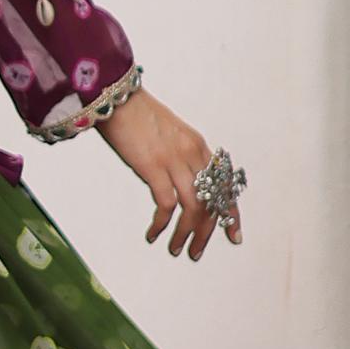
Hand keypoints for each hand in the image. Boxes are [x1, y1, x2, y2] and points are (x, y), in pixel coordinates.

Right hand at [98, 85, 236, 259]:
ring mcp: (175, 160)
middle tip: (195, 251)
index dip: (231, 214)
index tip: (233, 236)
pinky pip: (167, 205)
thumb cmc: (137, 116)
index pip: (225, 185)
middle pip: (211, 202)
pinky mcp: (154, 167)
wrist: (116, 97)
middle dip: (205, 233)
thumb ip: (181, 157)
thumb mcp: (170, 134)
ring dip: (185, 235)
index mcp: (199, 147)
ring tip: (176, 249)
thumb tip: (183, 186)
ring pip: (193, 208)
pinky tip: (153, 234)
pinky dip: (162, 225)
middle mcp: (193, 154)